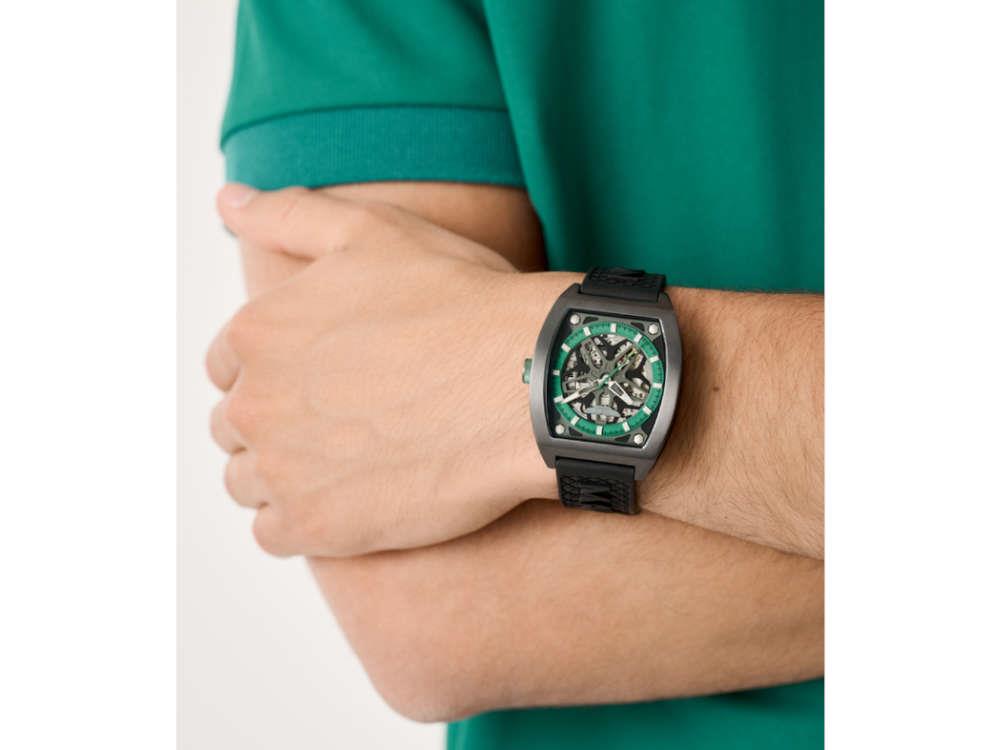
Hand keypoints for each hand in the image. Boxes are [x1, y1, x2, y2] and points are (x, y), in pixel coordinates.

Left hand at [207, 185, 555, 556]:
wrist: (526, 382)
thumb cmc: (461, 303)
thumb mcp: (373, 231)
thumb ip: (288, 215)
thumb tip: (226, 200)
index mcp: (257, 331)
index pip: (226, 363)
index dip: (274, 368)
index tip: (323, 376)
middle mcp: (254, 403)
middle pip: (236, 424)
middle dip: (276, 421)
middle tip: (343, 419)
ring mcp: (283, 470)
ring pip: (249, 481)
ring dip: (283, 473)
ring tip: (346, 462)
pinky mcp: (317, 527)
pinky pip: (274, 533)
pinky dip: (300, 521)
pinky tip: (346, 500)